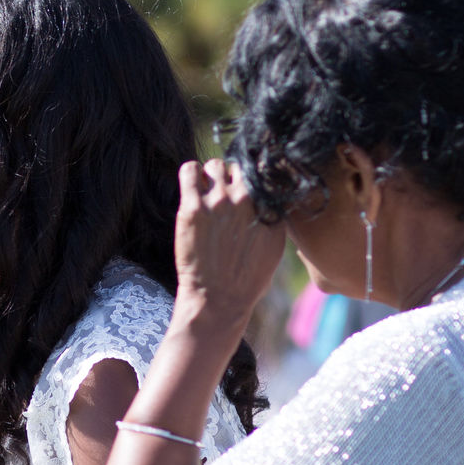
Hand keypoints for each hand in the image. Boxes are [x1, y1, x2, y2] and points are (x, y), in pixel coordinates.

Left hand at [173, 160, 290, 334]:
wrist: (218, 299)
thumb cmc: (247, 279)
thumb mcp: (274, 246)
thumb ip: (274, 217)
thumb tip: (272, 198)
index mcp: (269, 208)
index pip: (265, 174)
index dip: (255, 179)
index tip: (246, 187)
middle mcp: (247, 200)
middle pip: (240, 166)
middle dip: (233, 177)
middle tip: (225, 194)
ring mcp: (218, 202)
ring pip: (215, 165)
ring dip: (211, 175)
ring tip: (207, 193)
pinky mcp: (192, 208)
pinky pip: (189, 170)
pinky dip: (191, 174)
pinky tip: (192, 186)